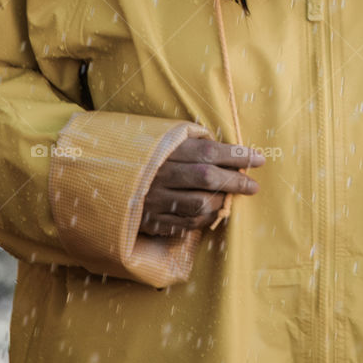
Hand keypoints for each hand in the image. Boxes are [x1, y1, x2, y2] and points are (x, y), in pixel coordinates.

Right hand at [140, 139, 264, 237]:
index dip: (237, 155)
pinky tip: (213, 210)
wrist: (104, 178)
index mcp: (167, 150)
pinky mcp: (152, 221)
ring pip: (200, 204)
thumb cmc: (145, 155)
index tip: (259, 159)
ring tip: (230, 198)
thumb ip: (192, 141)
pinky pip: (187, 223)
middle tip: (254, 185)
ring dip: (221, 201)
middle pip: (208, 178)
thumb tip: (226, 147)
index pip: (210, 152)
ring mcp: (156, 200)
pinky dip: (205, 217)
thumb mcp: (164, 139)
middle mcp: (162, 174)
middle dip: (236, 181)